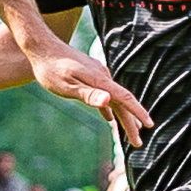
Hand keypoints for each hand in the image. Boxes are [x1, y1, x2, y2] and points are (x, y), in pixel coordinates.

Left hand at [28, 40, 151, 139]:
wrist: (42, 47)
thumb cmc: (50, 69)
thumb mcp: (66, 86)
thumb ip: (88, 95)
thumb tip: (109, 102)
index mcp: (100, 81)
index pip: (125, 99)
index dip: (137, 113)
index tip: (149, 126)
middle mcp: (103, 77)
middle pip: (122, 102)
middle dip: (131, 123)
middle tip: (138, 143)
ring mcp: (97, 75)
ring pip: (115, 99)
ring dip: (122, 116)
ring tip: (131, 131)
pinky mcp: (90, 75)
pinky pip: (105, 94)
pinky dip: (109, 108)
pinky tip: (109, 117)